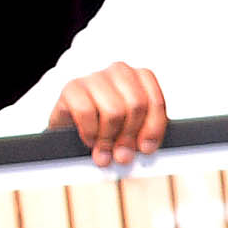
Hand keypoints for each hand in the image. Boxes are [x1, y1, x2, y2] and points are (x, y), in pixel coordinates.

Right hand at [52, 60, 172, 167]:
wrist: (72, 122)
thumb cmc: (106, 123)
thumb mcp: (131, 127)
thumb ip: (141, 134)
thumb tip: (140, 150)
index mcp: (140, 78)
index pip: (155, 101)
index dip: (153, 129)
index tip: (146, 148)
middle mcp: (119, 72)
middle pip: (136, 106)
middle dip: (130, 135)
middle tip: (122, 155)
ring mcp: (95, 77)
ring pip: (113, 111)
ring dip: (109, 138)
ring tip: (105, 151)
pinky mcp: (72, 87)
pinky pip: (86, 112)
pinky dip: (90, 132)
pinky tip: (90, 140)